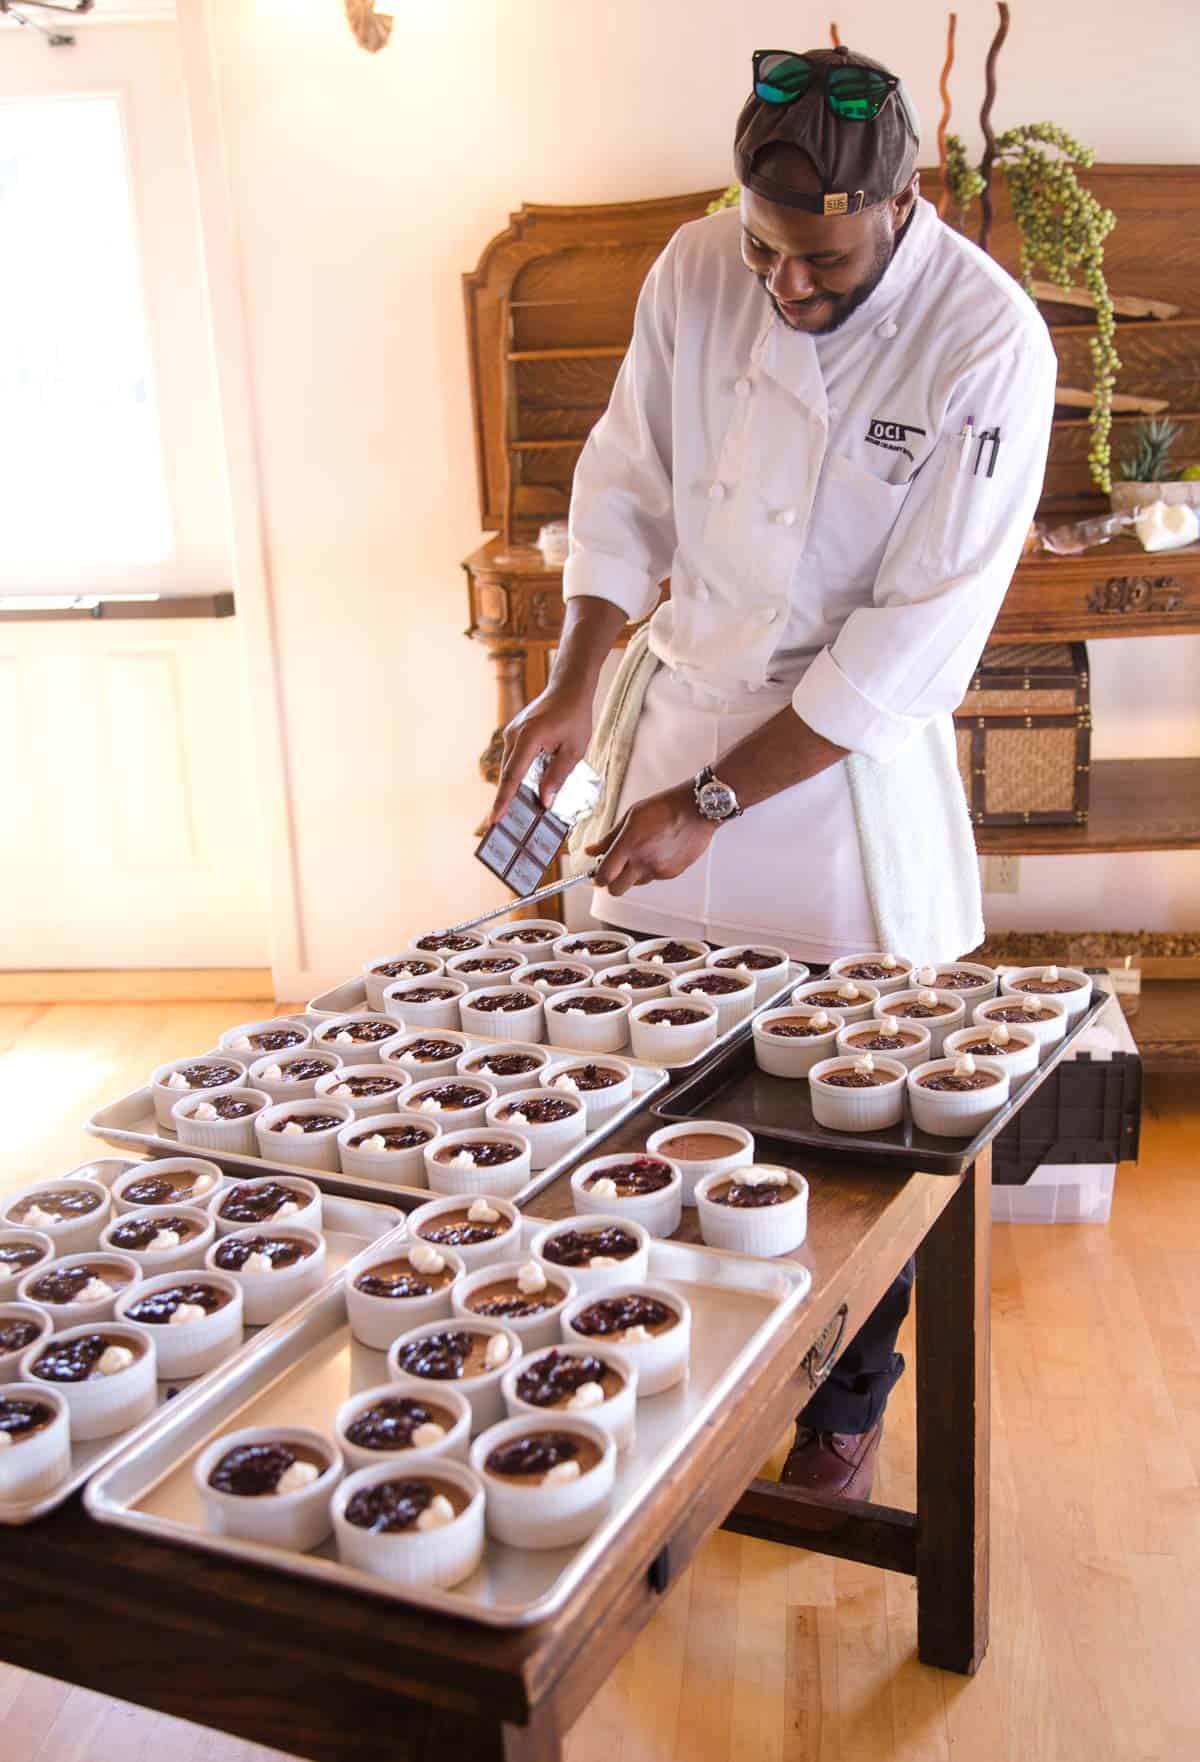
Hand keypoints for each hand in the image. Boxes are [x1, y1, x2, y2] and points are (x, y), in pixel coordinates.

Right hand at [490, 684, 592, 826]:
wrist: (568, 688)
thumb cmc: (575, 716)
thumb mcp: (574, 749)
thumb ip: (558, 775)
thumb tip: (545, 801)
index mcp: (529, 738)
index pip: (513, 776)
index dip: (504, 800)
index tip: (494, 819)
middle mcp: (514, 736)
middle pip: (507, 774)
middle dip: (504, 800)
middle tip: (500, 825)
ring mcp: (512, 733)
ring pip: (509, 767)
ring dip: (512, 788)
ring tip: (512, 813)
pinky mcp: (515, 734)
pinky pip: (513, 759)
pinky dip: (517, 775)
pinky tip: (524, 790)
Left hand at [586, 784, 714, 896]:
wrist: (697, 809)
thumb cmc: (666, 807)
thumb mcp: (630, 816)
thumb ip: (608, 838)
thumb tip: (592, 850)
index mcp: (629, 845)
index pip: (604, 876)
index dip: (598, 878)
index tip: (597, 874)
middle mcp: (643, 861)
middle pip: (617, 890)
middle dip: (613, 883)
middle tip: (615, 870)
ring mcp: (659, 870)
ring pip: (637, 883)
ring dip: (634, 874)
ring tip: (642, 853)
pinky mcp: (673, 873)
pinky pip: (655, 877)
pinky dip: (652, 869)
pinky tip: (658, 851)